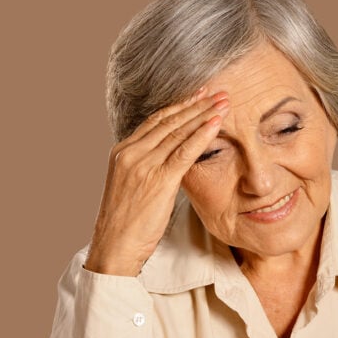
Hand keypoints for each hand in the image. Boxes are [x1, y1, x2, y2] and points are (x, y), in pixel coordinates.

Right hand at [84, 89, 229, 275]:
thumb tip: (167, 160)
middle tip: (217, 92)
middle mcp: (131, 152)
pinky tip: (217, 124)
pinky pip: (184, 152)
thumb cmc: (126, 222)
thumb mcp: (132, 186)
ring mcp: (143, 165)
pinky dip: (202, 135)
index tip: (198, 96)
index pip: (155, 121)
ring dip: (204, 115)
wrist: (114, 245)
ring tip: (224, 102)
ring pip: (178, 132)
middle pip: (169, 121)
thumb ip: (147, 168)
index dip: (179, 107)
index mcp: (123, 152)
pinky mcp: (158, 180)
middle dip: (196, 104)